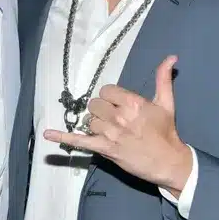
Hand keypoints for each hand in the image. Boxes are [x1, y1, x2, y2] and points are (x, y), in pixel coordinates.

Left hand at [44, 56, 191, 195]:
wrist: (169, 162)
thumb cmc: (166, 132)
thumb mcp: (166, 103)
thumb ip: (163, 78)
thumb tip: (171, 57)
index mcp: (133, 103)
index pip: (106, 91)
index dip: (110, 97)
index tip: (118, 104)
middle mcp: (120, 116)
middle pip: (95, 105)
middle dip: (102, 110)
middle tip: (114, 118)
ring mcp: (111, 134)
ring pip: (89, 121)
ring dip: (96, 124)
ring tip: (111, 131)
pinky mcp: (105, 149)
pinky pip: (80, 141)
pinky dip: (63, 138)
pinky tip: (47, 135)